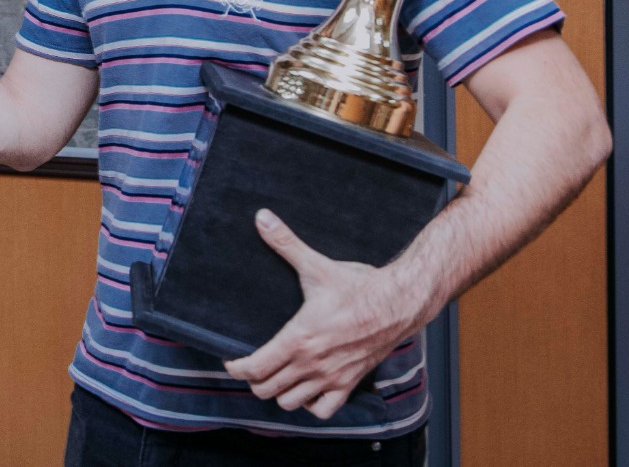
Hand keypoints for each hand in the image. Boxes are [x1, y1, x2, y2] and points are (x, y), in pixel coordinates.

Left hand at [223, 209, 422, 419]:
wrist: (398, 303)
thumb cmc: (357, 286)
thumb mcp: (316, 265)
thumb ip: (285, 243)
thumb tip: (261, 218)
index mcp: (298, 338)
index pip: (255, 368)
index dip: (236, 368)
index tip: (230, 361)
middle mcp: (312, 364)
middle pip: (267, 390)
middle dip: (254, 380)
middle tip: (252, 366)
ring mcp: (331, 377)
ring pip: (290, 403)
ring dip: (279, 393)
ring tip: (276, 376)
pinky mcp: (349, 383)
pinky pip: (323, 410)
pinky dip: (310, 405)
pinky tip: (306, 388)